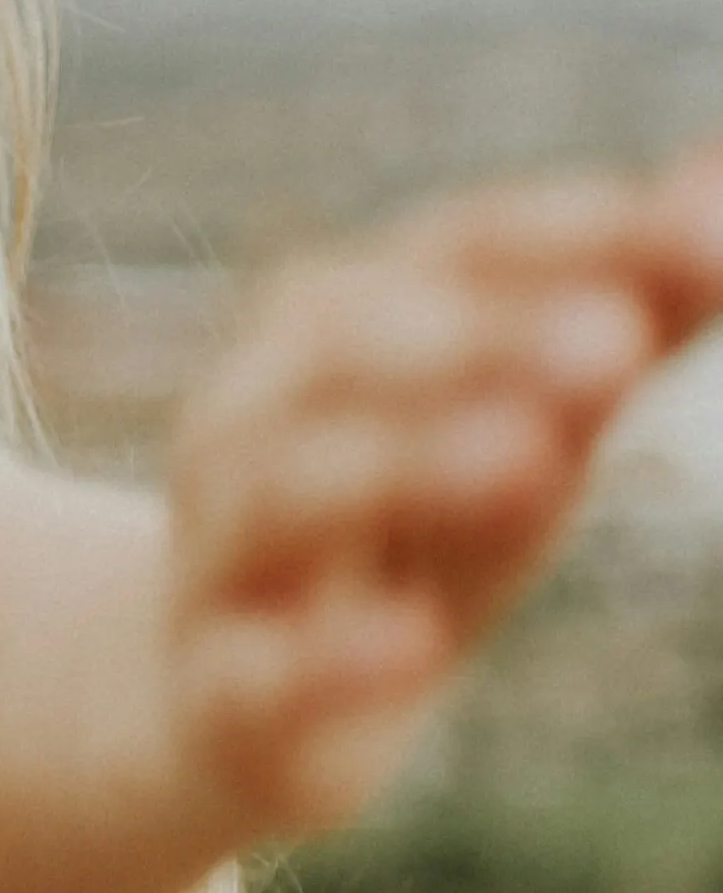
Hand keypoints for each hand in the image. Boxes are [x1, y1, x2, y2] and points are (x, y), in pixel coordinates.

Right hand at [163, 159, 722, 842]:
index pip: (454, 253)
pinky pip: (261, 671)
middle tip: (616, 341)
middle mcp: (257, 415)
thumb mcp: (528, 433)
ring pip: (292, 491)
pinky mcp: (220, 695)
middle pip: (349, 352)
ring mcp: (225, 554)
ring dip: (407, 467)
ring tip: (530, 458)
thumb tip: (722, 186)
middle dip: (484, 343)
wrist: (225, 705)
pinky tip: (415, 645)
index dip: (567, 239)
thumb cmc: (410, 535)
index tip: (698, 233)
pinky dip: (334, 657)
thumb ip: (626, 319)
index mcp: (339, 324)